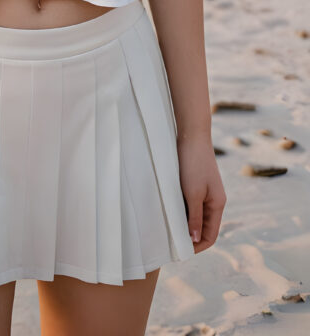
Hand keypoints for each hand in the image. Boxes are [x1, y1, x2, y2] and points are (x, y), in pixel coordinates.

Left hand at [176, 133, 226, 252]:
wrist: (191, 135)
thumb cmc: (193, 164)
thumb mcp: (193, 193)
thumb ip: (195, 218)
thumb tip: (195, 240)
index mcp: (217, 204)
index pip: (211, 236)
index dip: (197, 246)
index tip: (180, 251)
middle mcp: (214, 200)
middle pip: (204, 228)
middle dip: (190, 237)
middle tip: (171, 243)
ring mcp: (206, 192)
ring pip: (196, 216)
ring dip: (185, 224)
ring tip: (168, 228)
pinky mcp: (197, 183)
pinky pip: (191, 204)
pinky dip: (182, 211)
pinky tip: (169, 211)